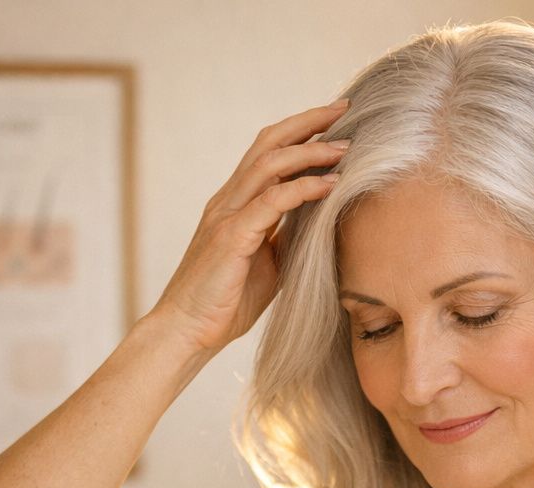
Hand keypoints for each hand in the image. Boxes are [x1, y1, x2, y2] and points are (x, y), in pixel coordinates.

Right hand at [148, 98, 351, 353]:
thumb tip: (319, 222)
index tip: (336, 121)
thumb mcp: (267, 263)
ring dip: (311, 151)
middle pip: (268, 143)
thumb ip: (286, 237)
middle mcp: (228, 200)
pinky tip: (331, 185)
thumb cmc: (225, 302)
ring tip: (346, 147)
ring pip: (270, 164)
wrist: (187, 332)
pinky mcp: (231, 236)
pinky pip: (272, 201)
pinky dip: (304, 189)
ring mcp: (227, 215)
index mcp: (235, 203)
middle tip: (345, 109)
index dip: (300, 131)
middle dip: (308, 122)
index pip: (267, 152)